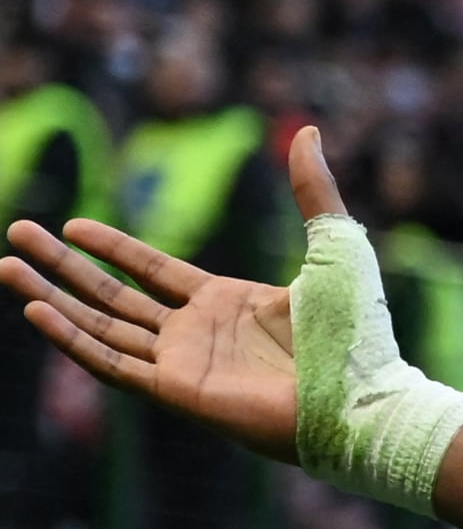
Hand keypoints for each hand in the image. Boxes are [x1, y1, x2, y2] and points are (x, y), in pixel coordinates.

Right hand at [3, 123, 345, 462]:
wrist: (362, 398)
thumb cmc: (357, 331)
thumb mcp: (334, 246)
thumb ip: (313, 192)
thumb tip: (306, 131)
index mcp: (228, 303)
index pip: (153, 269)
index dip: (112, 246)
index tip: (73, 223)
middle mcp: (197, 333)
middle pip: (112, 295)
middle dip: (62, 265)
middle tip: (16, 234)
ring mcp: (182, 363)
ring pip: (99, 325)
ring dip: (50, 296)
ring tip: (5, 266)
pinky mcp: (174, 390)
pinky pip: (110, 362)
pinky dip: (70, 337)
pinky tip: (36, 311)